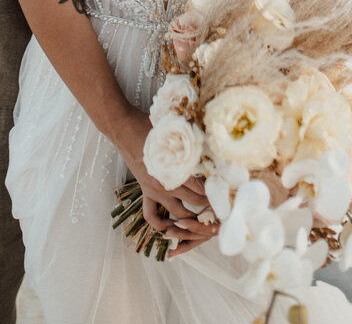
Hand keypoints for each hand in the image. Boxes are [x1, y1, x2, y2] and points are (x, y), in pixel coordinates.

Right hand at [111, 111, 216, 252]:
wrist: (123, 127)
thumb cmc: (149, 125)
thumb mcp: (174, 130)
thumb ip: (191, 140)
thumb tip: (212, 141)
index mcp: (175, 168)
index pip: (201, 187)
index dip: (216, 192)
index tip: (227, 194)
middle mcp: (166, 184)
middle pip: (194, 203)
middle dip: (210, 207)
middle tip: (223, 208)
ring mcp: (154, 191)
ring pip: (178, 215)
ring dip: (193, 219)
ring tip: (206, 218)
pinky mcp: (145, 192)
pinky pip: (152, 216)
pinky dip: (162, 226)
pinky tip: (173, 227)